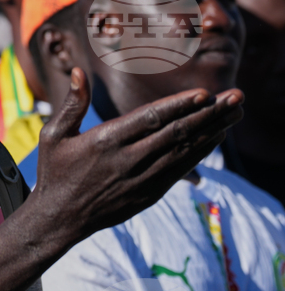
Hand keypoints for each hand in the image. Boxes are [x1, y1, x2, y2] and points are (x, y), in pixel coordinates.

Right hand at [34, 67, 243, 239]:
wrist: (59, 218)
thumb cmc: (55, 171)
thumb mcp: (54, 135)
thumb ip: (72, 103)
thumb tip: (79, 72)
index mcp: (105, 142)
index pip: (150, 120)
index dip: (179, 106)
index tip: (204, 93)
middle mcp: (127, 161)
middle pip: (176, 134)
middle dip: (209, 114)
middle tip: (236, 96)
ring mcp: (141, 180)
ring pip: (184, 152)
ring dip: (213, 131)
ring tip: (235, 112)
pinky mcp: (149, 194)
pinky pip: (181, 170)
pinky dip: (201, 152)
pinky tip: (216, 137)